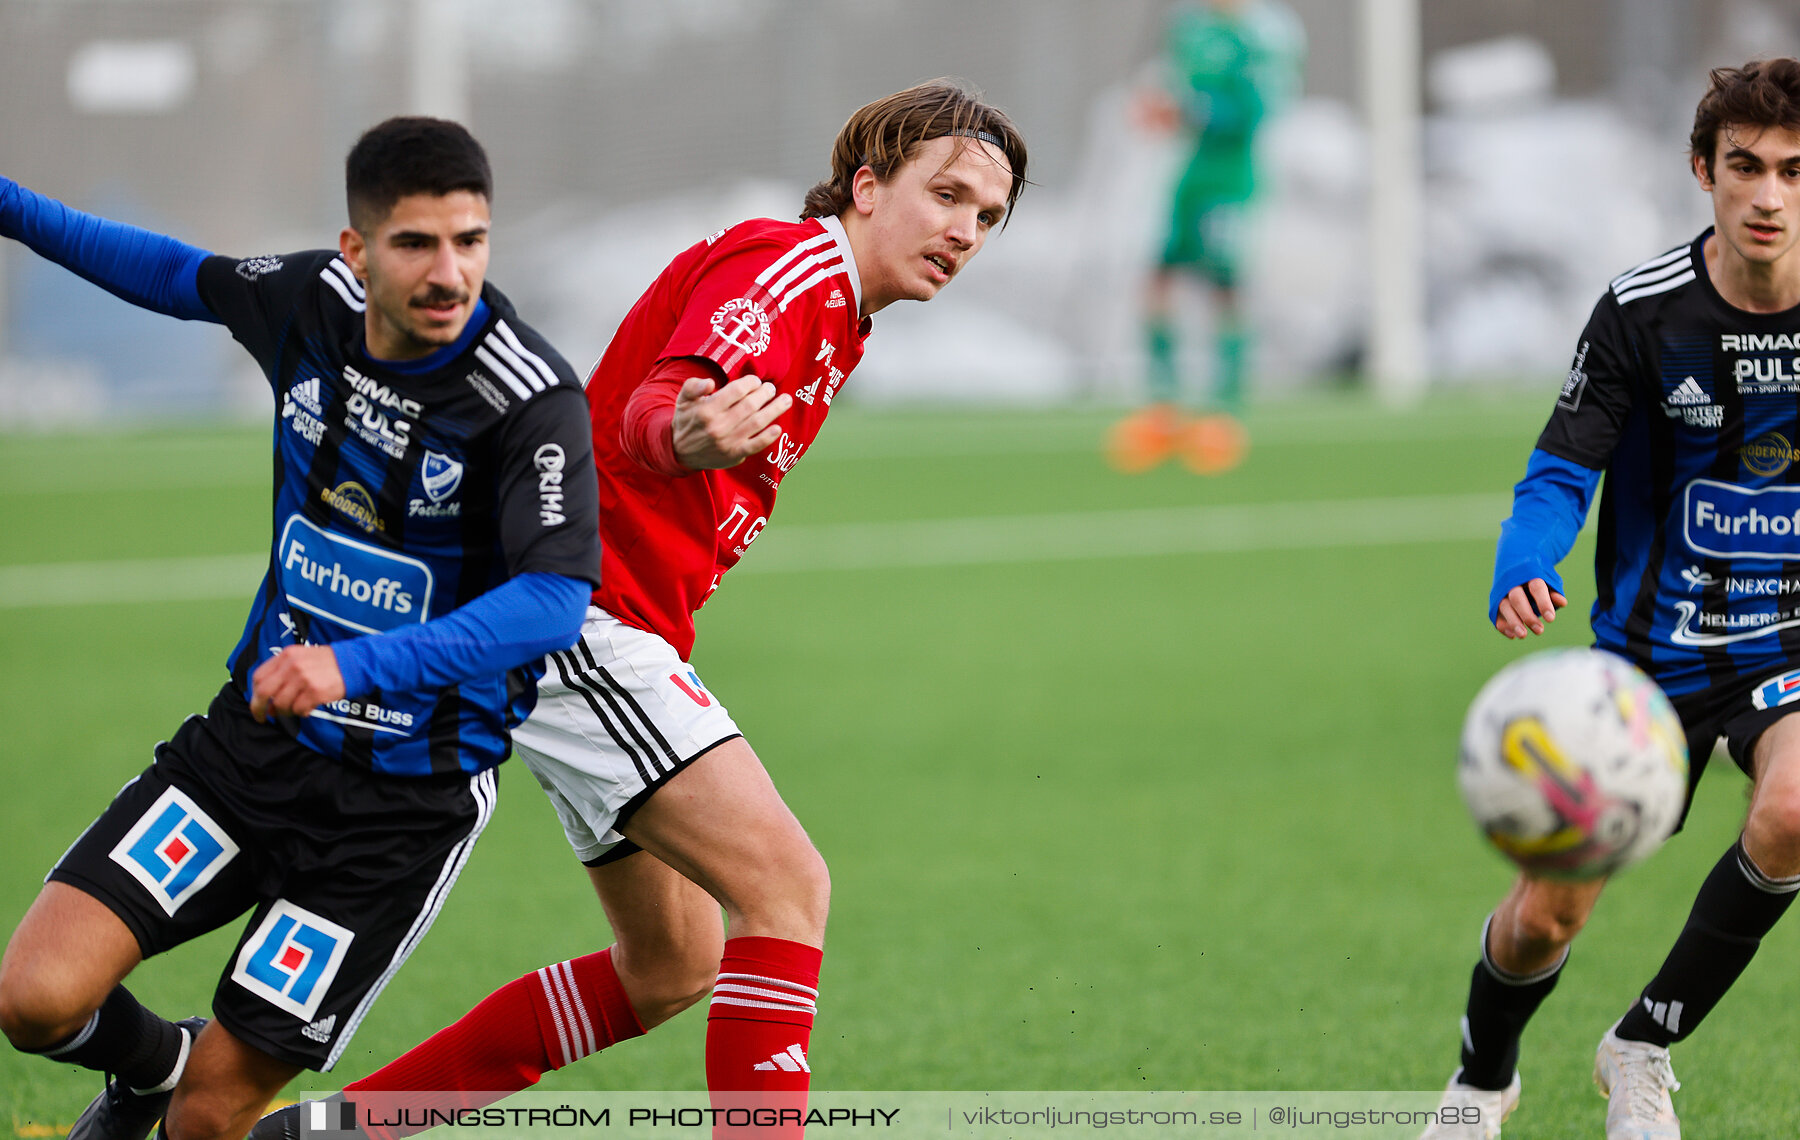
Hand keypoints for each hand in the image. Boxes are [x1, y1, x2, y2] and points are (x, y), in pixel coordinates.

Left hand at [249, 645, 345, 721]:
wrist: (354, 663)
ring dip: (285, 712)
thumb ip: (282, 674)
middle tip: (263, 717)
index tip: (257, 704)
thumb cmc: (327, 664)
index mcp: (286, 656)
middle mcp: (292, 666)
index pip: (258, 677)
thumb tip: (268, 704)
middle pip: (263, 692)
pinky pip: (298, 710)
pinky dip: (301, 713)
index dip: (254, 693)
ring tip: (295, 709)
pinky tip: (309, 708)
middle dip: (259, 708)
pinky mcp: (315, 691)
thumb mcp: (301, 658)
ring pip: (281, 704)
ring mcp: (303, 679)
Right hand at [670, 375, 791, 469]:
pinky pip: (755, 445)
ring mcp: (728, 442)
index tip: (755, 381)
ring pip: (757, 423)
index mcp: (706, 410)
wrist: (680, 451)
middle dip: (765, 394)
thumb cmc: (686, 420)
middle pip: (750, 405)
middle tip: (771, 389)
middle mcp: (718, 426)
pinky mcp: (734, 454)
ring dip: (774, 410)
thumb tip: (710, 383)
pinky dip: (768, 437)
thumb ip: (694, 386)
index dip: (751, 383)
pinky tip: (778, 428)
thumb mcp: (683, 400)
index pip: (737, 391)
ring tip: (786, 401)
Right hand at [1495, 579, 1566, 639]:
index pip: (1536, 588)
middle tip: (1540, 631)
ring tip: (1523, 635)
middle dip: (1527, 616)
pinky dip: (1503, 626)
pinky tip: (1513, 635)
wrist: (1512, 564)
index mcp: (1529, 573)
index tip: (1551, 620)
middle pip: (1517, 599)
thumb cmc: (1536, 575)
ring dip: (1513, 622)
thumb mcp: (1548, 580)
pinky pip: (1496, 614)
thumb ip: (1554, 592)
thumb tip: (1562, 602)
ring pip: (1504, 607)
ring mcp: (1501, 591)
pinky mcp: (1494, 601)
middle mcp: (1512, 582)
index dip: (1543, 603)